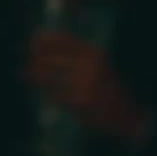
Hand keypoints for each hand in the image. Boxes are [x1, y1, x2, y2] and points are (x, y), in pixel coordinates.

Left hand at [25, 32, 150, 142]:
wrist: (128, 115)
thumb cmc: (108, 88)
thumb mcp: (98, 66)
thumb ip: (76, 56)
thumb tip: (44, 48)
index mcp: (94, 53)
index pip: (63, 40)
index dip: (44, 40)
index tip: (32, 42)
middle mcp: (88, 65)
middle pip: (50, 58)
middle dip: (36, 61)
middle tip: (29, 64)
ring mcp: (83, 82)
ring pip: (48, 76)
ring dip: (35, 75)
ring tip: (28, 75)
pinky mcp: (79, 100)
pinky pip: (54, 94)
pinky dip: (47, 92)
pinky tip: (45, 92)